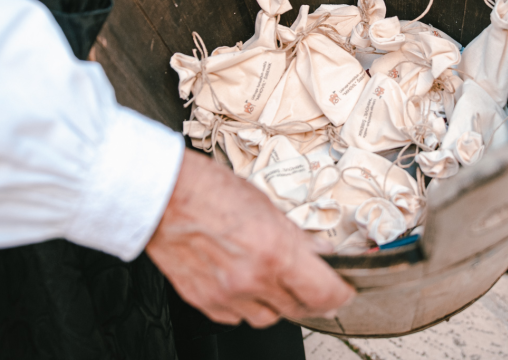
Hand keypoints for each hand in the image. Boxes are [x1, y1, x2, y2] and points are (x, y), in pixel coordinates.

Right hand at [145, 151, 354, 327]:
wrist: (163, 196)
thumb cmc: (210, 190)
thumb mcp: (267, 204)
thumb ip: (296, 236)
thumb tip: (320, 252)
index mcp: (276, 251)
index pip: (325, 292)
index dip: (340, 293)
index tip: (343, 288)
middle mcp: (254, 278)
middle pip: (300, 309)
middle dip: (312, 297)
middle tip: (312, 283)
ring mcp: (228, 294)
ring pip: (269, 318)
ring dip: (277, 302)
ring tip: (271, 278)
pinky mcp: (205, 302)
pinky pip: (237, 317)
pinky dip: (245, 304)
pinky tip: (242, 282)